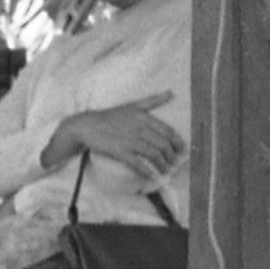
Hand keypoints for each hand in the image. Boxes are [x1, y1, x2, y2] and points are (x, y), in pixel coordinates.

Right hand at [57, 104, 181, 182]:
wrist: (87, 126)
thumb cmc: (111, 116)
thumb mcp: (133, 105)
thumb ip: (153, 100)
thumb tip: (171, 92)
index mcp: (144, 118)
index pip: (167, 131)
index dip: (177, 142)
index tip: (182, 149)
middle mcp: (139, 129)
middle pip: (162, 144)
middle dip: (171, 155)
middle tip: (174, 162)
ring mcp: (129, 141)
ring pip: (152, 154)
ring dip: (162, 164)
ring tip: (166, 170)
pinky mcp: (119, 151)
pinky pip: (136, 163)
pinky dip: (146, 171)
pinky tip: (152, 177)